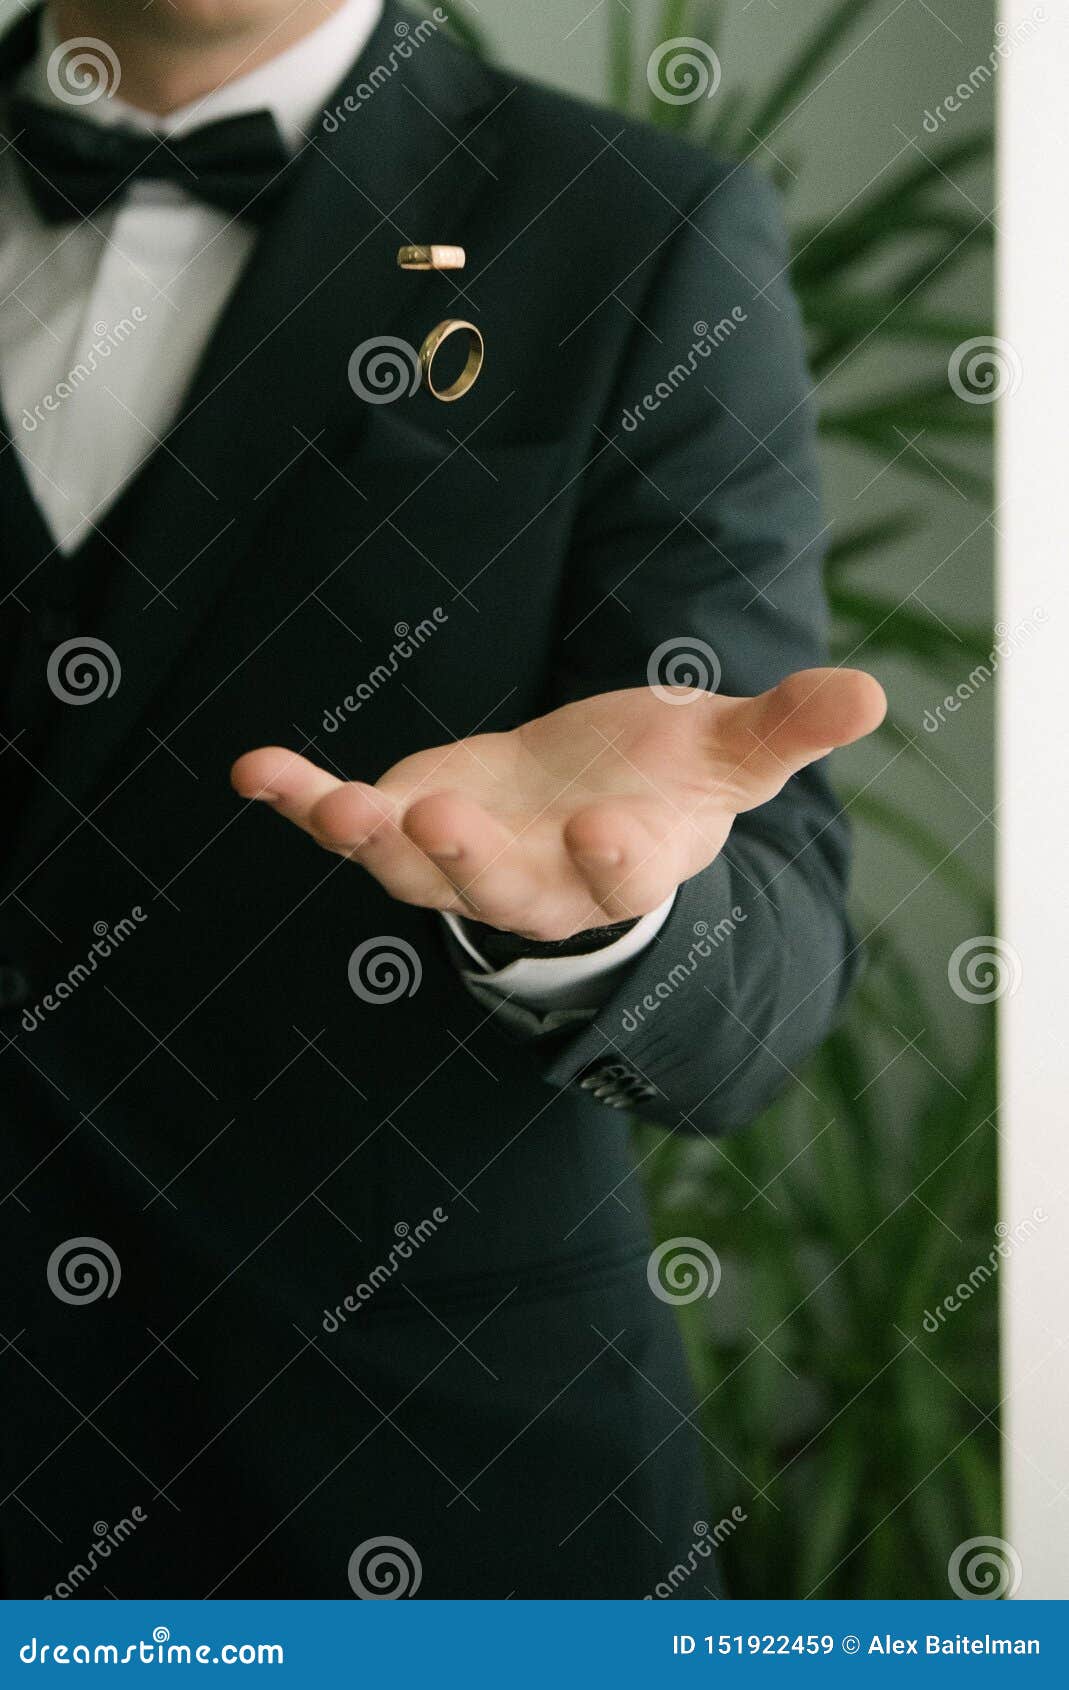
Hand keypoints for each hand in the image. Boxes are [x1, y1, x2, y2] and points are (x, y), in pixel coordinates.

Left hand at [231, 667, 884, 940]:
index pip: (626, 881)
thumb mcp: (730, 750)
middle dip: (470, 863)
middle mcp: (539, 881)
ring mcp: (464, 860)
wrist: (589, 803)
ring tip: (336, 805)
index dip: (618, 860)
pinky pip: (346, 821)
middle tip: (434, 824)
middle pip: (503, 891)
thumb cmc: (668, 778)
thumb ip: (786, 730)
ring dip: (368, 842)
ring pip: (413, 874)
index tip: (610, 831)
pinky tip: (254, 770)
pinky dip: (301, 798)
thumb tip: (873, 694)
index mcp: (627, 865)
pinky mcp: (407, 825)